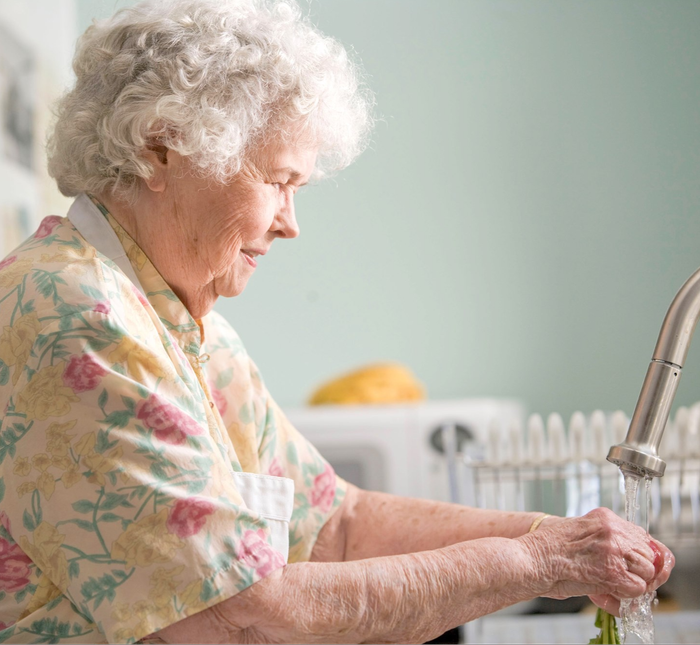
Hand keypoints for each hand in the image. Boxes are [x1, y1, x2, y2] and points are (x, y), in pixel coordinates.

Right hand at [521, 507, 673, 607]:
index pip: (642, 536)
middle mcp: (612, 529)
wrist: (530, 559)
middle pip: (649, 553)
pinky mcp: (612, 571)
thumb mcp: (577, 533)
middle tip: (624, 581)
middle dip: (641, 570)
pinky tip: (608, 592)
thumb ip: (603, 540)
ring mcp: (613, 549)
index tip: (637, 567)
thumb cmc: (546, 549)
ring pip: (648, 570)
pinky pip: (638, 588)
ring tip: (613, 587)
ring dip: (635, 582)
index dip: (642, 555)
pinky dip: (626, 595)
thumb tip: (628, 561)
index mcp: (603, 517)